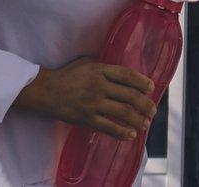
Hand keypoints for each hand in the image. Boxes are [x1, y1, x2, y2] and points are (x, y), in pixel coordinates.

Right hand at [16, 57, 155, 139]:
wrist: (46, 91)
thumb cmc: (67, 75)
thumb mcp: (86, 63)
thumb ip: (104, 66)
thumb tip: (121, 71)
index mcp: (100, 70)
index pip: (127, 75)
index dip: (142, 82)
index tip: (151, 88)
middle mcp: (99, 86)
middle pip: (130, 95)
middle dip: (145, 104)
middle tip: (153, 110)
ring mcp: (93, 103)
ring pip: (123, 112)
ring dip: (138, 119)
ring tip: (146, 123)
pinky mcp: (86, 118)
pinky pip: (108, 127)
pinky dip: (122, 132)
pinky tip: (131, 134)